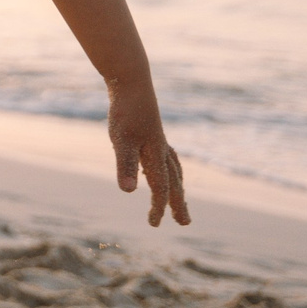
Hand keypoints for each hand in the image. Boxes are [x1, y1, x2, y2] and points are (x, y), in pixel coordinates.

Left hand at [107, 88, 189, 226]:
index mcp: (156, 156)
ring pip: (174, 170)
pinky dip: (169, 169)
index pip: (160, 189)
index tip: (154, 225)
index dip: (158, 207)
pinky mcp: (153, 133)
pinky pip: (167, 157)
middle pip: (175, 182)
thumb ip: (125, 166)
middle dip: (179, 203)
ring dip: (177, 186)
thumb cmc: (125, 112)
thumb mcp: (121, 141)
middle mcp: (162, 150)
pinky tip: (157, 169)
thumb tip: (129, 192)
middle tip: (185, 223)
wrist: (131, 83)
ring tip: (179, 200)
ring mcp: (159, 141)